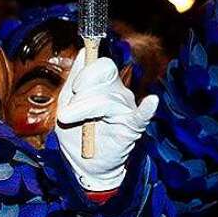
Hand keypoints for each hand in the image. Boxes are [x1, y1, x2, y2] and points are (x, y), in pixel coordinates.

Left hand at [55, 51, 157, 191]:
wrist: (83, 163)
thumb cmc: (75, 132)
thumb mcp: (66, 104)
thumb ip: (73, 80)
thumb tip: (82, 53)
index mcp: (103, 85)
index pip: (103, 65)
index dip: (88, 72)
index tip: (75, 87)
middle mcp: (118, 93)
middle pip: (106, 77)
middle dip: (82, 92)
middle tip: (67, 113)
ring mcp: (127, 109)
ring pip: (108, 99)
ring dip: (84, 109)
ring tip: (70, 119)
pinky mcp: (132, 128)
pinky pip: (141, 116)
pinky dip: (146, 109)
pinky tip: (151, 102)